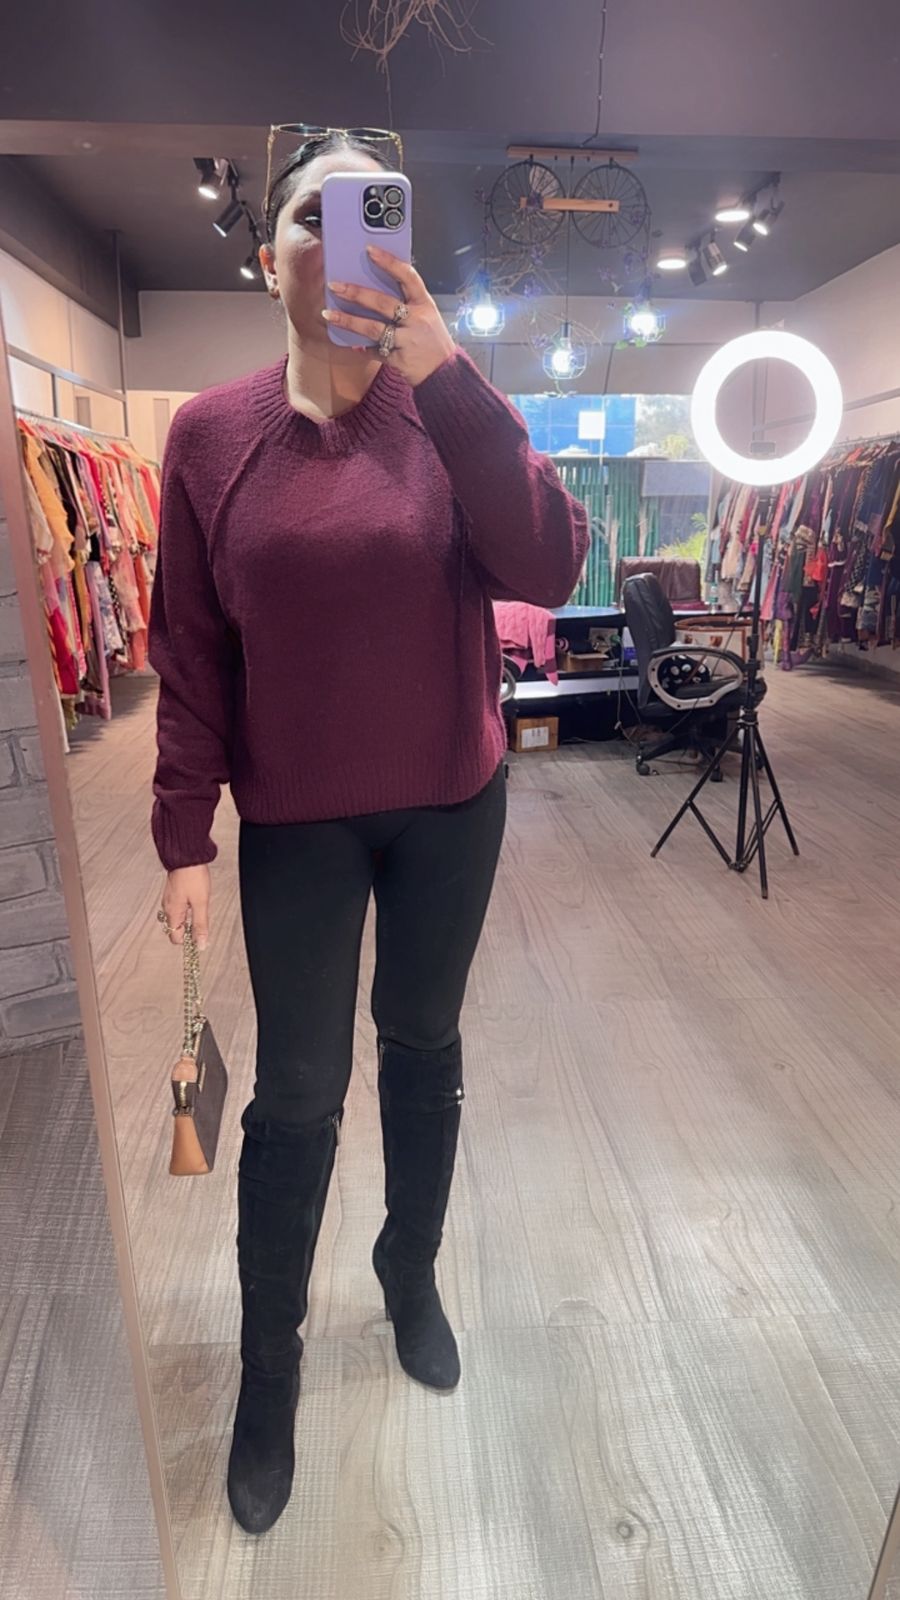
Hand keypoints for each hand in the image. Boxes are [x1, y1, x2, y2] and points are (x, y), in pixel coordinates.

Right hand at [160, 866, 210, 949]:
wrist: (187, 856)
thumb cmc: (192, 876)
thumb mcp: (201, 903)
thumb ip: (200, 925)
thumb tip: (201, 944)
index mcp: (172, 913)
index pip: (175, 938)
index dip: (188, 940)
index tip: (200, 936)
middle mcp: (167, 907)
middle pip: (176, 929)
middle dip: (189, 929)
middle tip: (201, 920)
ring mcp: (169, 899)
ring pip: (178, 918)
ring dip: (188, 918)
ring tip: (199, 907)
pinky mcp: (172, 892)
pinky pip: (178, 907)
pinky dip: (187, 909)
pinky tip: (195, 900)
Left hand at [323, 246, 455, 386]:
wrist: (445, 372)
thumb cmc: (432, 340)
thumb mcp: (427, 315)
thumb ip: (407, 302)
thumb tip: (375, 286)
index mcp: (424, 304)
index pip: (408, 276)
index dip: (389, 262)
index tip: (369, 250)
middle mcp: (416, 320)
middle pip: (383, 303)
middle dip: (356, 293)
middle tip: (334, 285)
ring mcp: (408, 341)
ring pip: (373, 328)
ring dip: (348, 321)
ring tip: (329, 314)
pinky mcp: (399, 360)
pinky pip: (375, 352)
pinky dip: (361, 348)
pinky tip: (350, 344)